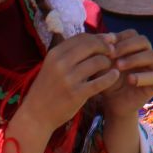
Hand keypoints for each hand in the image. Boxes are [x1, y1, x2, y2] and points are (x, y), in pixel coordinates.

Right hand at [10, 32, 124, 141]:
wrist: (36, 115)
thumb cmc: (49, 88)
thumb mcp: (53, 65)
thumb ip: (71, 52)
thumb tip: (98, 38)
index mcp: (55, 53)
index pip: (82, 37)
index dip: (98, 37)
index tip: (108, 41)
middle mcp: (60, 63)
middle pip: (91, 45)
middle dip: (106, 46)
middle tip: (114, 51)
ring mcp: (68, 79)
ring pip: (97, 61)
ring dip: (108, 62)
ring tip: (112, 65)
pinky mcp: (76, 94)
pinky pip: (100, 82)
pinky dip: (111, 77)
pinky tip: (115, 75)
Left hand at [97, 29, 152, 119]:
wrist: (113, 104)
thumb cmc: (108, 81)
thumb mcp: (102, 67)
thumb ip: (103, 54)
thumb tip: (103, 40)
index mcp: (134, 47)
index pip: (132, 34)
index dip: (120, 36)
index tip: (106, 43)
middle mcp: (145, 54)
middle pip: (144, 41)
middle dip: (127, 46)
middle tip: (112, 54)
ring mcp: (152, 68)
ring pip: (152, 55)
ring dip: (135, 59)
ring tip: (119, 66)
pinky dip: (142, 77)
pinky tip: (130, 80)